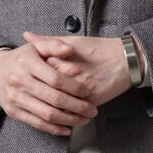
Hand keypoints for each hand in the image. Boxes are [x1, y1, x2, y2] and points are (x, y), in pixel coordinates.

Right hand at [0, 42, 98, 135]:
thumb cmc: (21, 59)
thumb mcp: (36, 47)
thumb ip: (54, 45)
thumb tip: (70, 50)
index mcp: (27, 64)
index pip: (56, 79)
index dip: (74, 87)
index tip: (88, 93)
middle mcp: (19, 81)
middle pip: (54, 99)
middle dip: (77, 107)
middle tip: (92, 110)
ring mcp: (16, 99)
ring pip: (47, 114)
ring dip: (70, 120)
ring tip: (84, 120)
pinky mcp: (14, 112)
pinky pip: (37, 124)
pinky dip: (54, 129)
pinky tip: (68, 128)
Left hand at [20, 31, 134, 112]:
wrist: (125, 59)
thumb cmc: (99, 49)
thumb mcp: (72, 41)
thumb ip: (47, 41)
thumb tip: (26, 35)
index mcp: (62, 59)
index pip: (39, 73)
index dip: (34, 79)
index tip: (31, 82)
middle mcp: (71, 74)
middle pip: (47, 91)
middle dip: (40, 97)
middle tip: (34, 99)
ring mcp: (81, 88)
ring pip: (59, 104)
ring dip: (53, 110)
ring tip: (48, 110)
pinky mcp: (92, 99)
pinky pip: (74, 112)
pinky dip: (68, 116)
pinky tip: (64, 117)